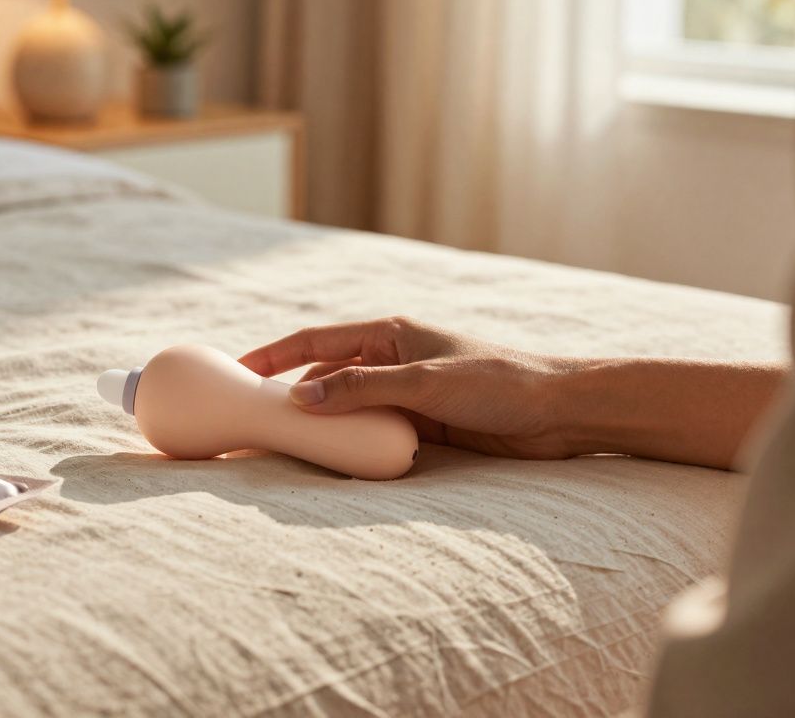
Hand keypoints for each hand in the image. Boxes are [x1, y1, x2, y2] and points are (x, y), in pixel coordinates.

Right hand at [238, 317, 574, 458]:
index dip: (272, 355)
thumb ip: (361, 389)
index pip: (314, 341)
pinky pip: (371, 432)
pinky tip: (334, 461)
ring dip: (321, 425)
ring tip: (285, 446)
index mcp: (388, 335)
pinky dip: (350, 444)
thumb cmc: (498, 383)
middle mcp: (390, 361)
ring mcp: (403, 394)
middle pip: (324, 377)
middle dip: (289, 397)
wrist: (558, 412)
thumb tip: (300, 397)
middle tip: (253, 420)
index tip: (236, 370)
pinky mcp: (419, 424)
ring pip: (346, 409)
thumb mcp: (424, 382)